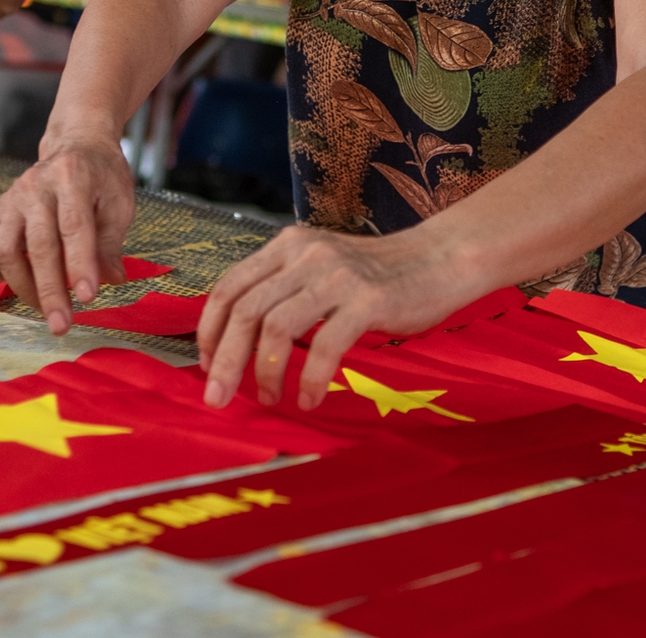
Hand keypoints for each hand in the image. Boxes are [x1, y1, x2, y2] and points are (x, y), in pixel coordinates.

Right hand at [0, 138, 133, 332]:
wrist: (76, 144)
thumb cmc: (102, 176)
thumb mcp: (120, 201)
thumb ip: (111, 242)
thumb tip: (111, 281)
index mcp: (72, 177)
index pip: (74, 227)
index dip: (80, 265)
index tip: (88, 299)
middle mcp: (35, 186)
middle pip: (38, 245)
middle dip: (50, 290)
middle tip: (61, 325)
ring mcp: (11, 199)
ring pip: (3, 250)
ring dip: (22, 287)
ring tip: (45, 307)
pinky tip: (13, 283)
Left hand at [196, 224, 475, 411]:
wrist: (440, 259)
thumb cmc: (378, 275)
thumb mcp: (321, 268)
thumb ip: (285, 290)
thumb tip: (239, 342)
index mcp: (287, 246)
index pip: (230, 286)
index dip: (210, 329)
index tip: (205, 364)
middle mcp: (305, 254)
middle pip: (246, 310)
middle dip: (225, 360)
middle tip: (217, 397)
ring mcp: (336, 275)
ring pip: (276, 327)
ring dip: (265, 372)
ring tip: (268, 399)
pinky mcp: (367, 299)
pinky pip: (326, 345)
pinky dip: (311, 378)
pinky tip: (310, 398)